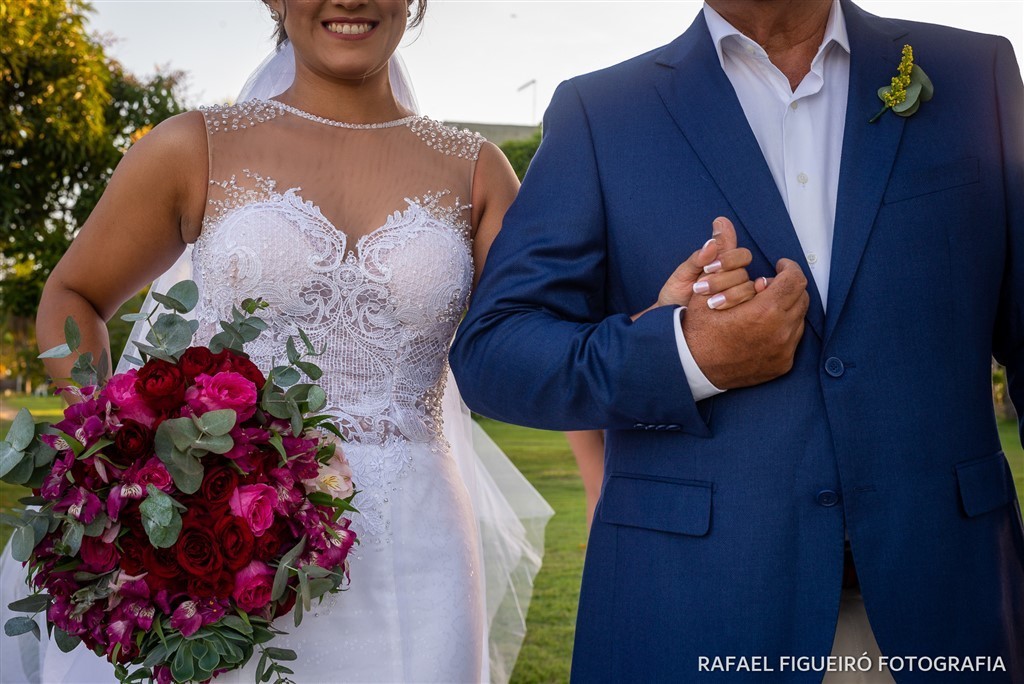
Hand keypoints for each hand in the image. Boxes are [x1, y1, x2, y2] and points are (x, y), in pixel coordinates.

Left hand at [633, 217, 754, 319]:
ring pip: (747, 290)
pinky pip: (751, 308)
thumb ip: (698, 258)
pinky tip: (725, 308)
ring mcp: (738, 296)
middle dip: (723, 280)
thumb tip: (712, 241)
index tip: (708, 268)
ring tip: (708, 303)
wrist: (671, 319)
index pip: (742, 255)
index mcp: (723, 265)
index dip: (730, 259)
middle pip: (743, 273)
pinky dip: (743, 305)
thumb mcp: (682, 274)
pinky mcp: (739, 314)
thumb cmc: (676, 294)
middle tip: (700, 288)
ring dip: (730, 295)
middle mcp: (734, 279)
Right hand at [684, 258, 809, 388]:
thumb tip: (722, 222)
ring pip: (799, 319)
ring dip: (787, 308)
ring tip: (765, 306)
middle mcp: (780, 332)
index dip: (789, 268)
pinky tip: (764, 327)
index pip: (795, 280)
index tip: (779, 265)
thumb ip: (722, 255)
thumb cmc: (697, 329)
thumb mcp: (705, 288)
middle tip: (769, 285)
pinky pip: (792, 340)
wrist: (691, 367)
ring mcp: (783, 351)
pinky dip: (783, 329)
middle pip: (801, 298)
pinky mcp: (781, 364)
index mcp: (765, 311)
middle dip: (788, 287)